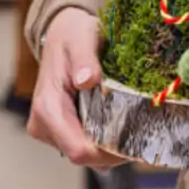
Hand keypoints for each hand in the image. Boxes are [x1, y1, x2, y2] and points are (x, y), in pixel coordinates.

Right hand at [26, 7, 125, 169]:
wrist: (61, 33)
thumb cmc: (73, 34)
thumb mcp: (82, 39)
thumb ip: (84, 60)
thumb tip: (87, 79)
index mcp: (48, 109)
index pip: (78, 149)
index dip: (107, 153)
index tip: (135, 142)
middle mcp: (43, 125)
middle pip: (83, 155)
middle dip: (113, 151)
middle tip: (145, 136)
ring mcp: (50, 128)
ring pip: (84, 151)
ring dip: (110, 146)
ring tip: (137, 129)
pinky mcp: (59, 126)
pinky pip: (84, 141)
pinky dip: (104, 138)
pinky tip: (123, 124)